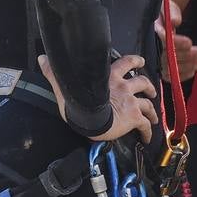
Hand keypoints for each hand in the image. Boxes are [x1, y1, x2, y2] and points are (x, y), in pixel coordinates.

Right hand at [38, 53, 158, 143]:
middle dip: (148, 86)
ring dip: (152, 108)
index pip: (125, 62)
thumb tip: (42, 59)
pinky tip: (147, 137)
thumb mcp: (65, 85)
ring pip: (147, 103)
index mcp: (109, 76)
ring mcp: (130, 101)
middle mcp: (123, 86)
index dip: (134, 61)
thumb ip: (55, 72)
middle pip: (141, 82)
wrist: (90, 116)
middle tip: (151, 91)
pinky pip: (145, 124)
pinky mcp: (134, 117)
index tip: (140, 62)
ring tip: (154, 115)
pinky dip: (148, 130)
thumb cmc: (77, 102)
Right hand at [153, 0, 196, 81]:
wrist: (162, 15)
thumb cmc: (165, 10)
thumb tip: (175, 21)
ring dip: (187, 66)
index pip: (162, 40)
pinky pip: (169, 74)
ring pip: (169, 68)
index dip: (176, 43)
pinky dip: (181, 74)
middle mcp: (151, 46)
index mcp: (150, 31)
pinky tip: (193, 71)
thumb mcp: (167, 6)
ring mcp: (156, 56)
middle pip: (166, 56)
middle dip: (186, 56)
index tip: (189, 42)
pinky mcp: (162, 64)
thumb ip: (171, 12)